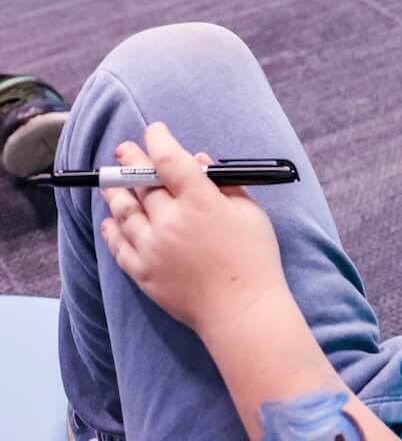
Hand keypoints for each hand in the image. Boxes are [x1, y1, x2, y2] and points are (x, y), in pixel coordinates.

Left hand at [97, 123, 290, 334]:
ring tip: (108, 181)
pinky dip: (112, 229)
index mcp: (201, 201)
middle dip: (131, 161)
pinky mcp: (142, 272)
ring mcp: (152, 247)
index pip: (170, 160)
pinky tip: (110, 221)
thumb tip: (199, 162)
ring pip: (124, 211)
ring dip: (115, 191)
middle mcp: (171, 221)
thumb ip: (224, 184)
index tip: (154, 131)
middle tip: (123, 150)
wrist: (241, 309)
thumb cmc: (254, 257)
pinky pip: (119, 245)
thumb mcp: (250, 212)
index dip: (158, 141)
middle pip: (142, 183)